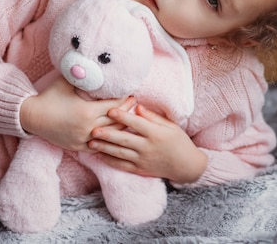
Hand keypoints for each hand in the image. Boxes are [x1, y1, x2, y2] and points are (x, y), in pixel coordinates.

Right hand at [20, 76, 136, 151]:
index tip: (131, 93)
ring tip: (127, 118)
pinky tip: (115, 135)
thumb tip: (94, 60)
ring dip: (120, 127)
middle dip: (126, 112)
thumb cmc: (49, 96)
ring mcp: (83, 140)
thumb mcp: (66, 81)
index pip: (114, 106)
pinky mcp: (78, 147)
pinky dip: (108, 140)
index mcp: (87, 112)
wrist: (31, 116)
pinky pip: (99, 147)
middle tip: (134, 103)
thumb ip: (82, 73)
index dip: (124, 100)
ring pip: (109, 136)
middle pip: (115, 121)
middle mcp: (87, 128)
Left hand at [88, 104, 207, 183]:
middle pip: (124, 139)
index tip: (110, 110)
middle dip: (108, 134)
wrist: (186, 166)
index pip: (136, 123)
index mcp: (156, 134)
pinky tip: (99, 155)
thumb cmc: (179, 142)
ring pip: (120, 153)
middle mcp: (148, 147)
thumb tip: (137, 106)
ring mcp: (143, 160)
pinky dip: (110, 161)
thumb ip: (153, 117)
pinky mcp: (140, 170)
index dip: (123, 116)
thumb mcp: (170, 126)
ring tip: (91, 142)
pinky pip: (122, 166)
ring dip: (104, 148)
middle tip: (93, 129)